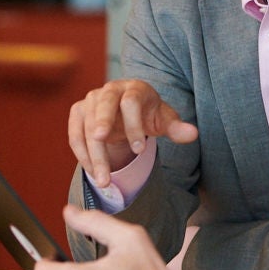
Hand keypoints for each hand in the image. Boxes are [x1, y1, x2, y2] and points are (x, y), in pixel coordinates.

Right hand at [67, 79, 197, 186]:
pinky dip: (82, 154)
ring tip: (103, 180)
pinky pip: (75, 134)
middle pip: (103, 104)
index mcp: (135, 89)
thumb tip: (193, 134)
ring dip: (93, 153)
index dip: (134, 125)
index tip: (139, 150)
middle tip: (100, 139)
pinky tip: (93, 172)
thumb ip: (176, 128)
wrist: (127, 111)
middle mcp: (110, 90)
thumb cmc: (148, 115)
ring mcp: (91, 100)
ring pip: (87, 124)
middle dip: (101, 121)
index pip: (131, 102)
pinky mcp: (79, 112)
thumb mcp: (163, 121)